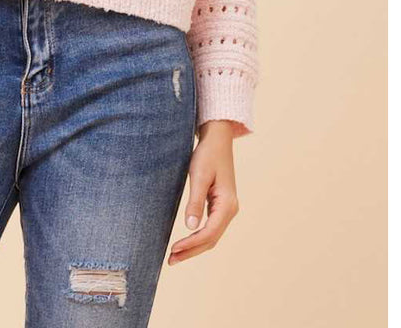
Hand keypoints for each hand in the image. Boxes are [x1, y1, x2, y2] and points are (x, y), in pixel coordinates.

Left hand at [168, 120, 239, 264]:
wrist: (217, 140)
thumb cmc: (207, 155)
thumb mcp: (199, 176)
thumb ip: (195, 201)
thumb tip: (190, 226)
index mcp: (227, 205)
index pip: (209, 233)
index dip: (191, 244)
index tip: (173, 250)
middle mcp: (230, 210)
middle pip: (211, 239)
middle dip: (191, 251)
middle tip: (170, 260)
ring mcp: (226, 209)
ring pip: (211, 236)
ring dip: (194, 247)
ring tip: (175, 255)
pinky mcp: (220, 206)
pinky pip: (210, 228)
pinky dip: (198, 237)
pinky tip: (186, 242)